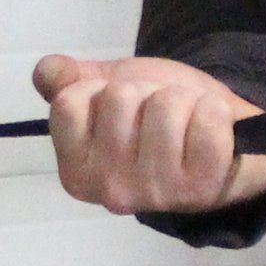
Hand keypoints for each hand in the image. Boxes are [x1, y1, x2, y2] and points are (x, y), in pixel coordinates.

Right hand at [33, 55, 265, 215]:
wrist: (219, 139)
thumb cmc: (155, 117)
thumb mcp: (104, 91)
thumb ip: (67, 82)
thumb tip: (47, 72)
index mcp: (76, 172)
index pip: (70, 101)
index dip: (98, 88)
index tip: (119, 108)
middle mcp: (111, 190)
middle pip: (120, 97)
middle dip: (144, 91)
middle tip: (158, 115)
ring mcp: (158, 193)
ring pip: (166, 104)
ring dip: (182, 100)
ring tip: (185, 122)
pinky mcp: (203, 186)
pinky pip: (208, 119)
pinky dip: (214, 111)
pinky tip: (210, 130)